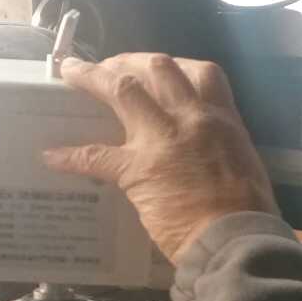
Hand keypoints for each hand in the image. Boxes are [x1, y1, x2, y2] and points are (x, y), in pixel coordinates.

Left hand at [43, 52, 277, 263]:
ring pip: (123, 90)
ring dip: (93, 78)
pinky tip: (52, 156)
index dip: (176, 64)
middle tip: (110, 66)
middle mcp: (191, 118)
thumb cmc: (249, 211)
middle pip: (158, 68)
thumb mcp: (244, 163)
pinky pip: (96, 156)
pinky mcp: (137, 169)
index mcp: (222, 119)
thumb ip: (220, 146)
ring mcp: (161, 139)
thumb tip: (203, 149)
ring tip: (71, 72)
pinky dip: (71, 155)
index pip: (204, 72)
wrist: (236, 239)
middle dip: (129, 61)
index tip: (157, 67)